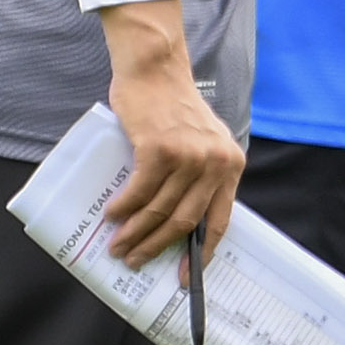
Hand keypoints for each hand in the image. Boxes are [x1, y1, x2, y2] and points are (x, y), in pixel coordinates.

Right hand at [100, 0, 241, 268]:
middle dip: (157, 247)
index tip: (182, 276)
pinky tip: (112, 216)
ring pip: (160, 210)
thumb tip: (172, 222)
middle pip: (185, 221)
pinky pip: (140, 191)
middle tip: (134, 260)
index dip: (200, 252)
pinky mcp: (161, 149)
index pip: (219, 220)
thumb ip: (197, 175)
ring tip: (117, 244)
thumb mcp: (201, 142)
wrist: (156, 69)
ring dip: (134, 232)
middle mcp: (216, 163)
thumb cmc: (172, 107)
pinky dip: (123, 208)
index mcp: (231, 165)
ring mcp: (189, 156)